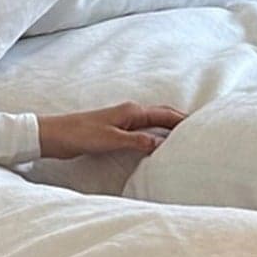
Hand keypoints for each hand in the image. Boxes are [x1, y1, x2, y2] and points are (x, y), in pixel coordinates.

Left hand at [37, 103, 187, 160]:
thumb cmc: (78, 135)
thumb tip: (160, 144)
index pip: (165, 114)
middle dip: (181, 121)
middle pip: (162, 115)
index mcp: (131, 112)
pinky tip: (158, 144)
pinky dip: (154, 135)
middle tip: (201, 130)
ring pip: (153, 122)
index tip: (204, 125)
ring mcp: (122, 121)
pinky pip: (142, 131)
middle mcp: (129, 113)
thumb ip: (136, 141)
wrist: (52, 136)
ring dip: (168, 128)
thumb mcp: (110, 140)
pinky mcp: (114, 131)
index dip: (184, 120)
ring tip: (185, 137)